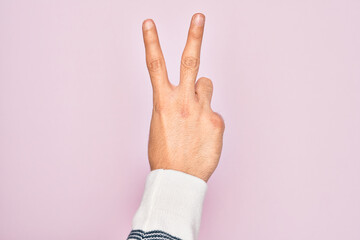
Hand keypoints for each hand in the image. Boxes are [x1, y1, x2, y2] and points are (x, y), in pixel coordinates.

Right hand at [142, 13, 224, 181]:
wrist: (178, 179)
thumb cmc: (166, 153)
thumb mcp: (160, 123)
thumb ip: (174, 104)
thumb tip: (193, 93)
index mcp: (162, 101)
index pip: (155, 65)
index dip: (151, 41)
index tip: (149, 23)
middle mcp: (183, 101)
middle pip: (190, 61)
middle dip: (194, 36)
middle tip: (199, 17)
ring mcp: (202, 109)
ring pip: (206, 85)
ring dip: (202, 94)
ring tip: (195, 116)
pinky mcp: (217, 121)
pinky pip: (214, 111)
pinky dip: (209, 120)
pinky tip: (202, 135)